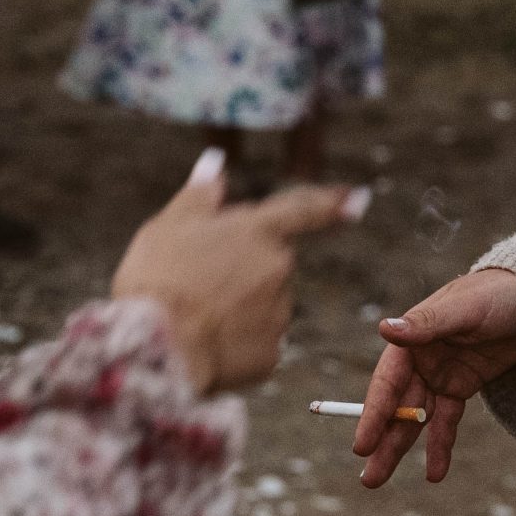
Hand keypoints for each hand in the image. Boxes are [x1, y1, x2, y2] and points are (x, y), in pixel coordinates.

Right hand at [111, 148, 366, 394]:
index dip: (331, 202)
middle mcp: (279, 269)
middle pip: (270, 263)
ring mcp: (279, 314)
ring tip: (193, 316)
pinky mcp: (270, 354)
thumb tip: (215, 161)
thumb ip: (200, 195)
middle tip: (197, 283)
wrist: (156, 351)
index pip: (304, 209)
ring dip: (239, 307)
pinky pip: (255, 343)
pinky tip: (204, 344)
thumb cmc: (158, 279)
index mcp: (259, 231)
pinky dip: (234, 342)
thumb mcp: (169, 226)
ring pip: (263, 304)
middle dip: (244, 269)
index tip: (358, 198)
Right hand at [354, 268, 515, 486]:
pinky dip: (440, 445)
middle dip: (381, 442)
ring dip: (400, 448)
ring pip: (416, 419)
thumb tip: (384, 327)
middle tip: (367, 478)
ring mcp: (440, 375)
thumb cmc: (498, 294)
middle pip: (397, 407)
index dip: (373, 415)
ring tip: (378, 480)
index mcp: (413, 338)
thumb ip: (427, 324)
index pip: (387, 382)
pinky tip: (434, 473)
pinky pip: (447, 421)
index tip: (361, 446)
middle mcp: (421, 359)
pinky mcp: (461, 386)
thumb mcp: (465, 310)